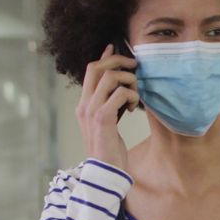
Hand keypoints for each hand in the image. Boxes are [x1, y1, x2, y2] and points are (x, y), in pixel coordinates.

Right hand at [76, 44, 138, 170]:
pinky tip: (133, 108)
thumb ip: (111, 105)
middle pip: (97, 67)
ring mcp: (91, 111)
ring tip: (135, 94)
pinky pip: (119, 94)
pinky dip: (131, 96)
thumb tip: (121, 87)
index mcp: (83, 105)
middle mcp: (84, 105)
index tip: (115, 47)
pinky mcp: (103, 119)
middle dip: (118, 60)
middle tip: (135, 66)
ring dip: (128, 81)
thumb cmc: (110, 149)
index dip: (104, 56)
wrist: (104, 172)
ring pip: (110, 77)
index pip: (90, 71)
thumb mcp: (108, 123)